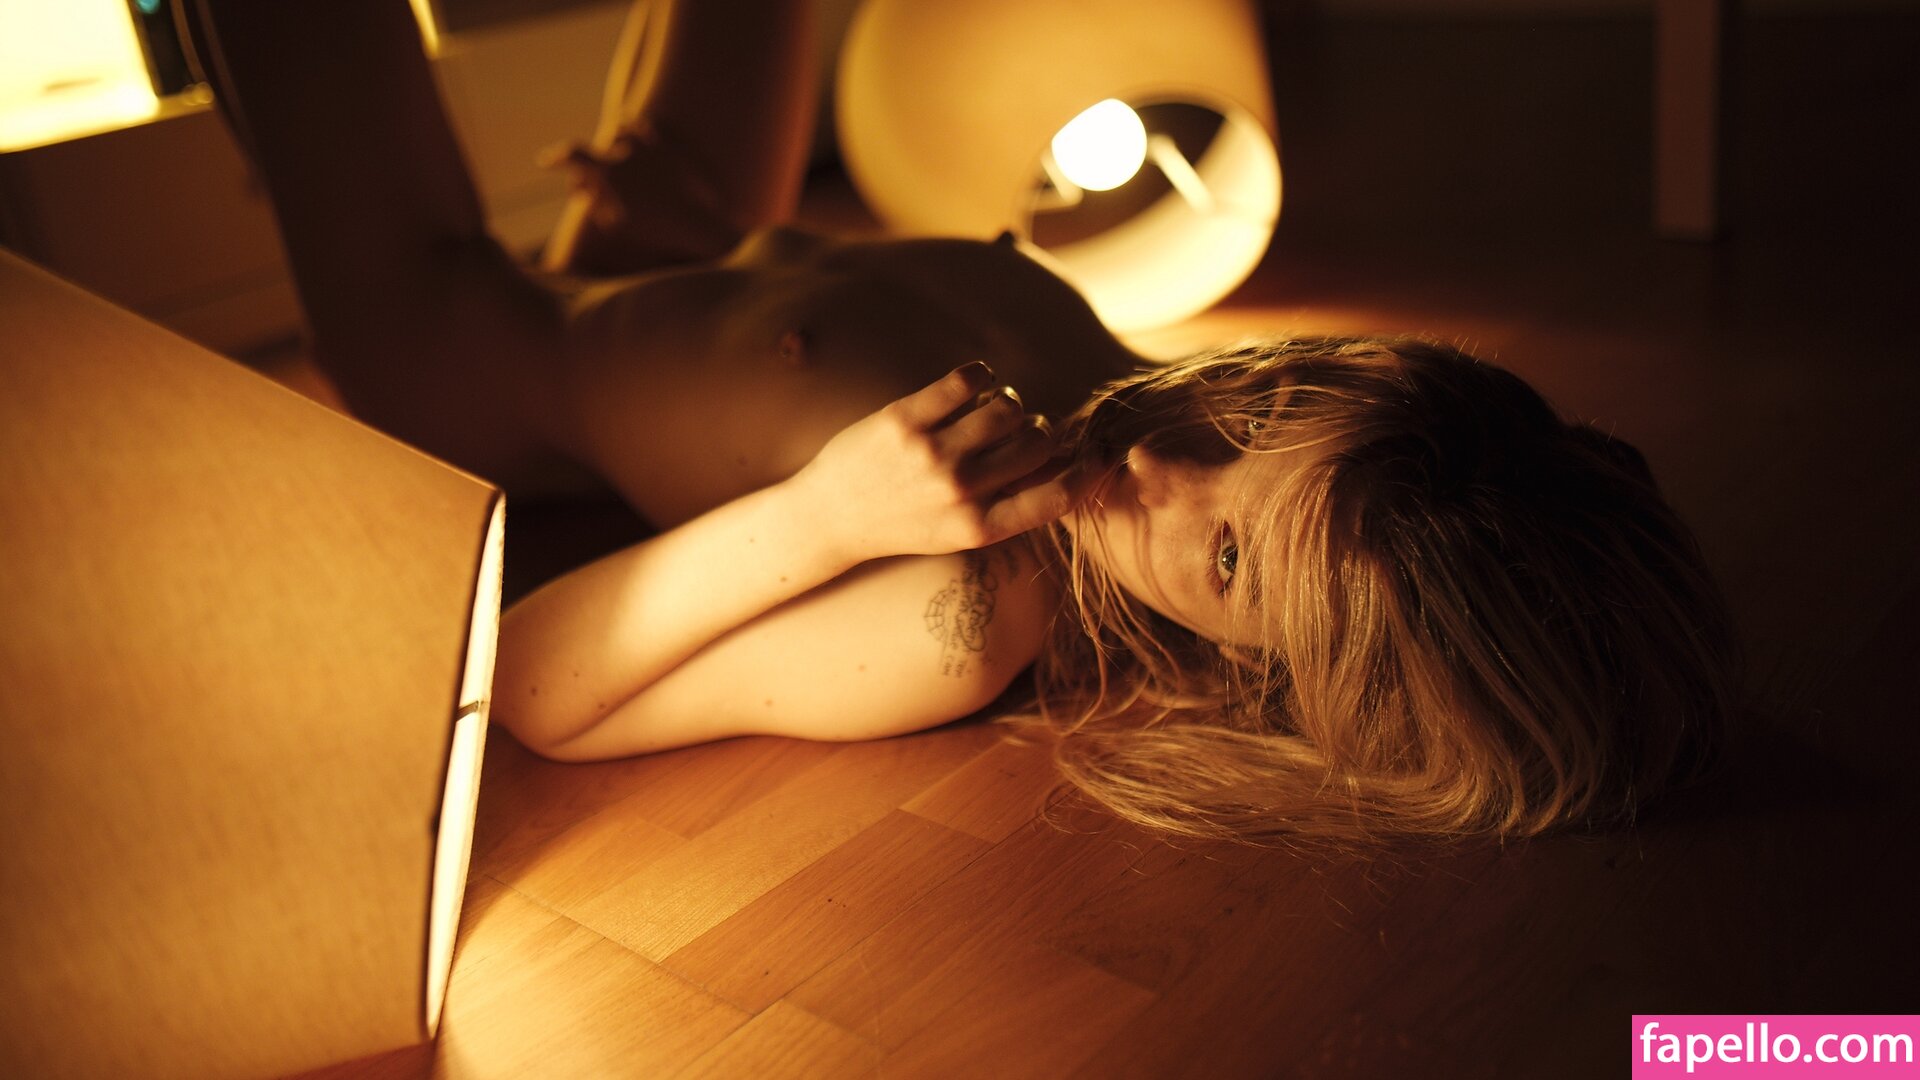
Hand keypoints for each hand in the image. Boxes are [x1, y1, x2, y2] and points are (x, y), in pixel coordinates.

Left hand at [794, 362, 1082, 561]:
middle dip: (1040, 427)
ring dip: (1010, 400)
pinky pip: (966, 381)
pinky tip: (975, 382)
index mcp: (979, 528)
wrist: (830, 518)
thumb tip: (1060, 459)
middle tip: (1026, 425)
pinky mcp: (903, 421)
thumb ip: (1005, 502)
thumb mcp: (958, 531)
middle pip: (1037, 441)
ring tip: (995, 405)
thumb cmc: (902, 522)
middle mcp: (959, 493)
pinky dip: (981, 375)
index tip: (1097, 453)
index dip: (1089, 471)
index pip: (1057, 498)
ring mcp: (931, 456)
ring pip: (1006, 406)